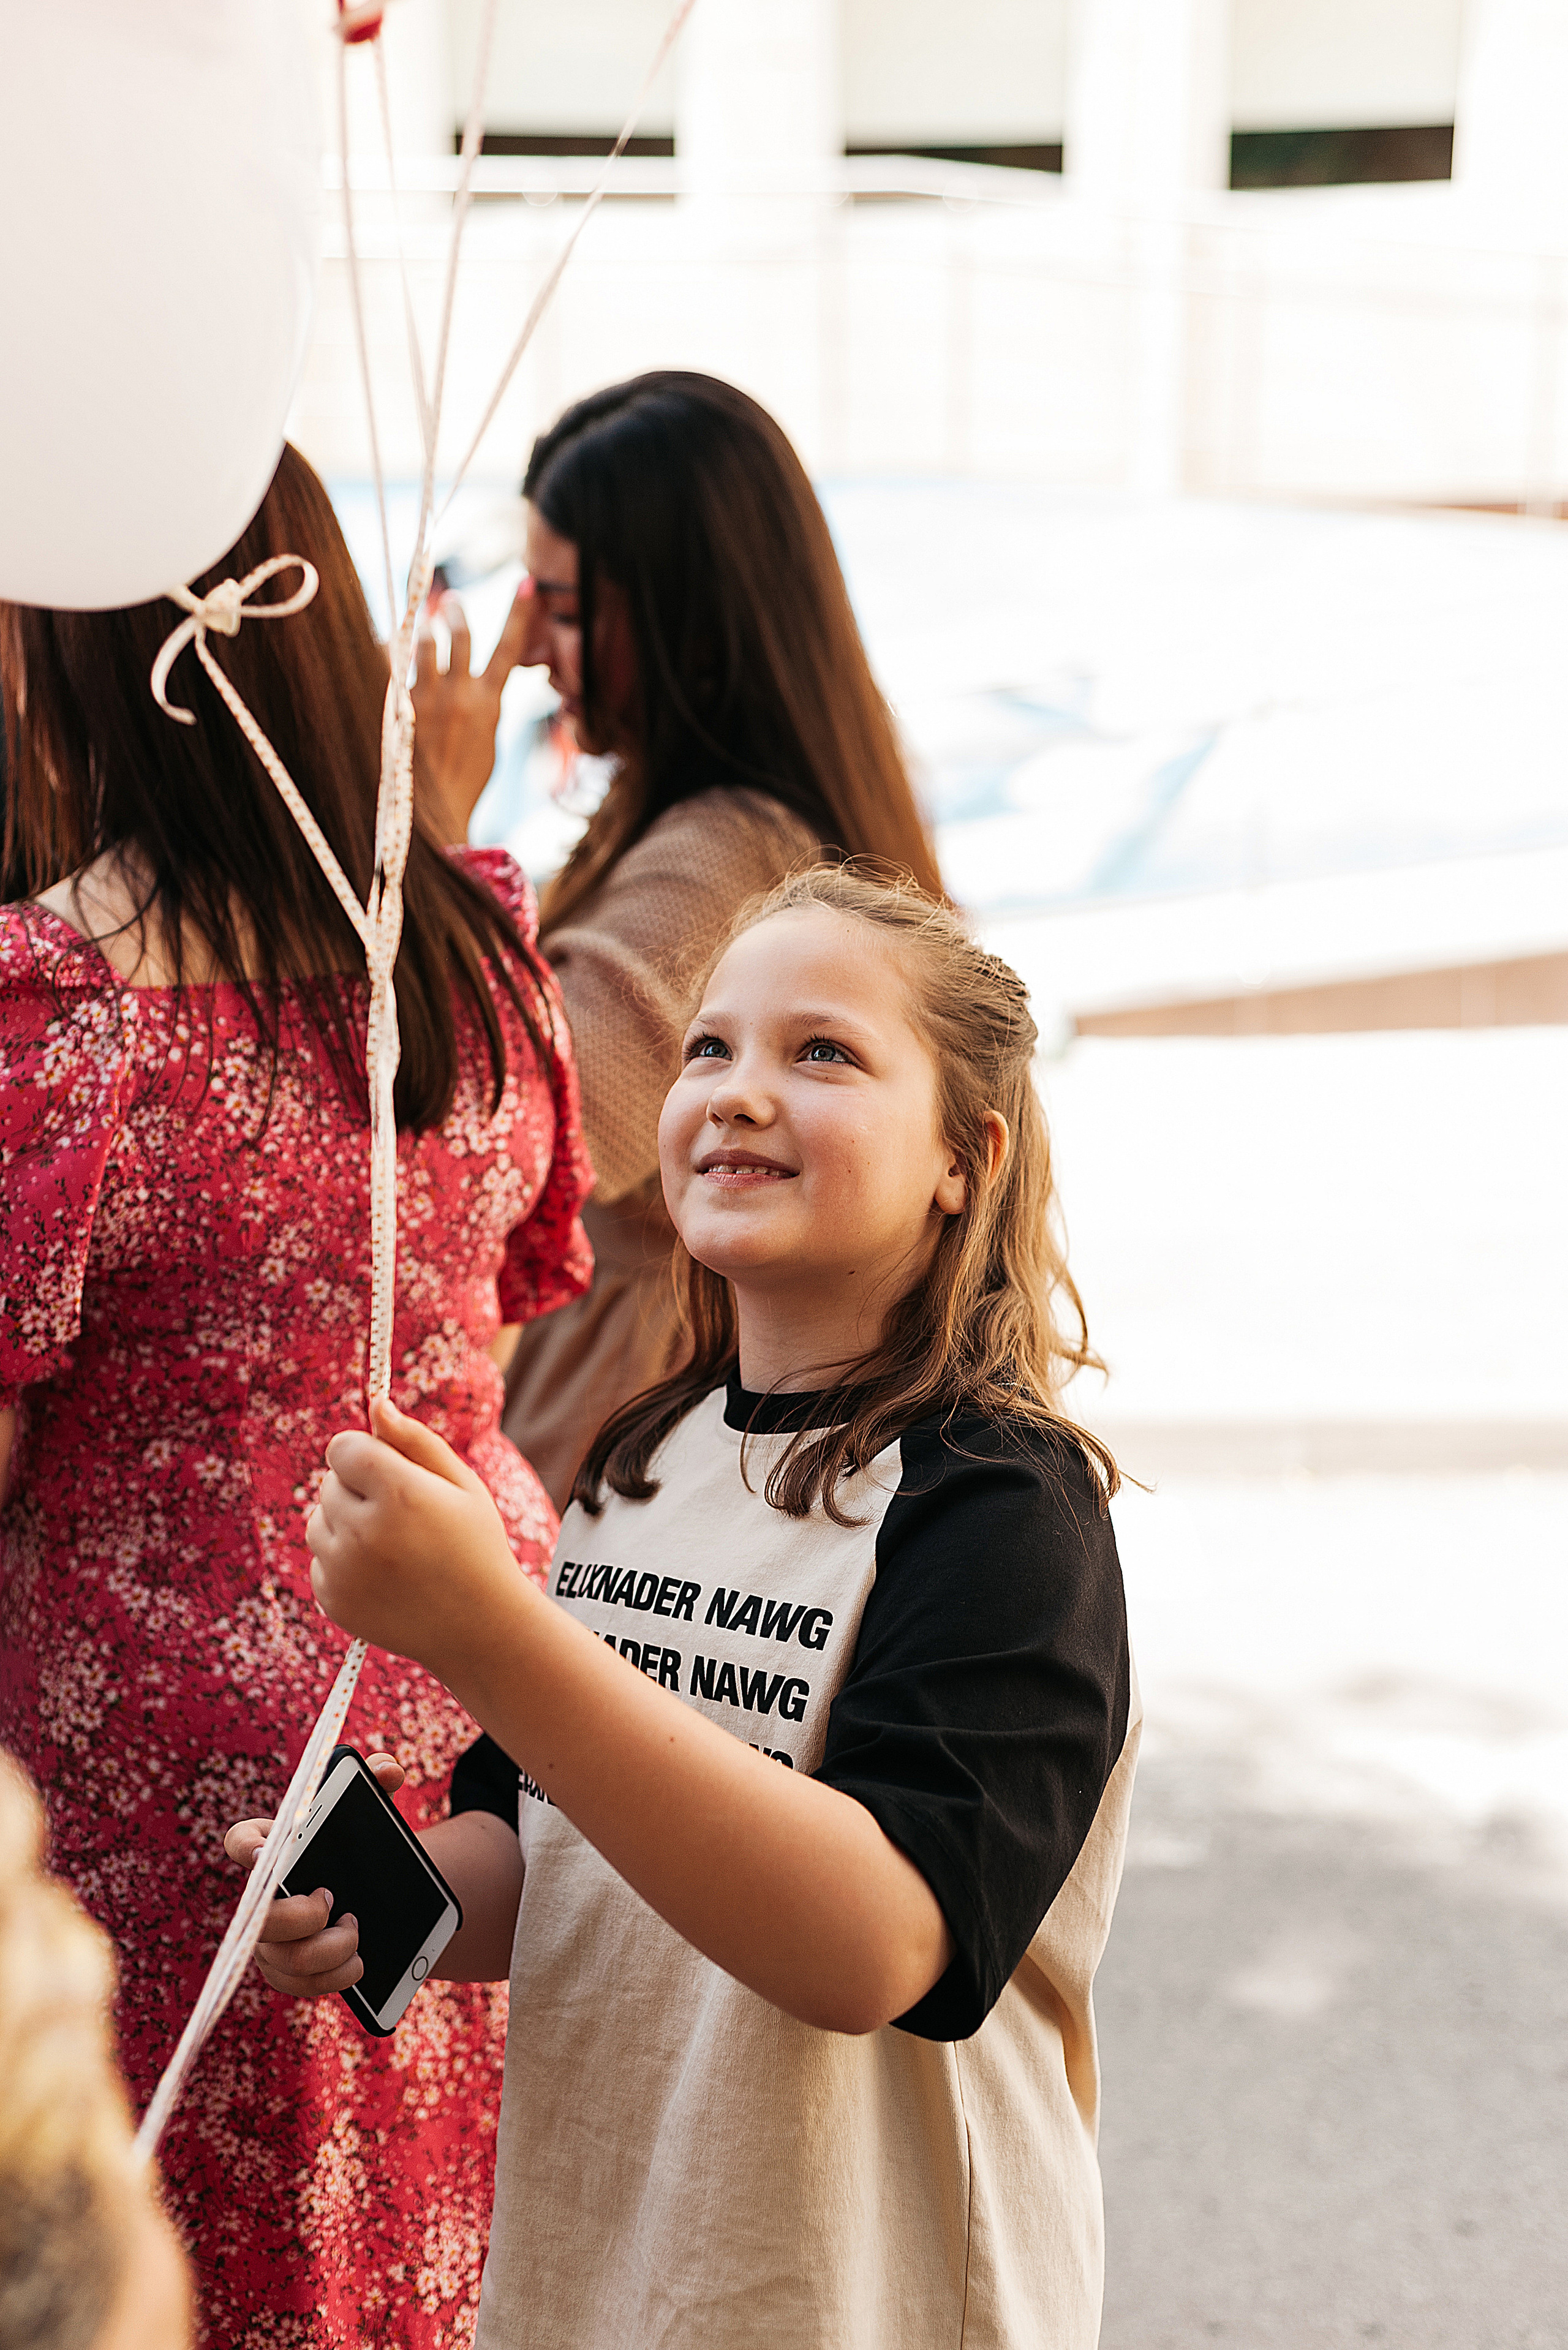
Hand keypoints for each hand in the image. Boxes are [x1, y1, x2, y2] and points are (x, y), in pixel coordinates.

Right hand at [223, 1753, 405, 1998]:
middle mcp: (260, 1899)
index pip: (240, 1841)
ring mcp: (269, 1940)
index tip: (268, 1850)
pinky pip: (301, 1986)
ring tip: (357, 1931)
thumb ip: (377, 1783)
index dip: (246, 1846)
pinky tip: (360, 1963)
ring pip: (286, 1959)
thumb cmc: (354, 1846)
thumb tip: (389, 1769)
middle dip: (301, 1913)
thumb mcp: (369, 1814)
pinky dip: (336, 1978)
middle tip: (333, 1898)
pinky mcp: (285, 1973)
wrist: (366, 1894)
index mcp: (272, 1850)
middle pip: (262, 1916)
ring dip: (331, 1949)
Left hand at [306, 1397, 526, 1675]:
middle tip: (402, 1514)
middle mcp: (362, 1531)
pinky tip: (383, 1573)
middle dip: (358, 1488)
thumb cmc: (476, 1546)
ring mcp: (343, 1570)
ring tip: (391, 1542)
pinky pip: (319, 1559)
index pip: (342, 1448)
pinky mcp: (332, 1599)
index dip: (364, 1452)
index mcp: (398, 1493)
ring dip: (344, 1522)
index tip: (386, 1468)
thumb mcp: (462, 1484)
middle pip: (329, 1482)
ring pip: (317, 1520)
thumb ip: (415, 1440)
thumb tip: (376, 1405)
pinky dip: (342, 1561)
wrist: (479, 1628)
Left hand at [411, 583, 534, 844]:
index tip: (525, 584)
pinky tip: (390, 650)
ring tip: (422, 621)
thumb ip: (486, 707)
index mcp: (489, 704)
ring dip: (425, 628)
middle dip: (456, 613)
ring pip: (425, 645)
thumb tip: (482, 685)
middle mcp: (459, 694)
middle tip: (451, 602)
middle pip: (460, 636)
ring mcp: (427, 697)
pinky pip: (397, 668)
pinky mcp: (401, 706)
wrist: (433, 809)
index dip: (518, 614)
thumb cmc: (466, 780)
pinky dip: (396, 656)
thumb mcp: (490, 741)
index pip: (508, 649)